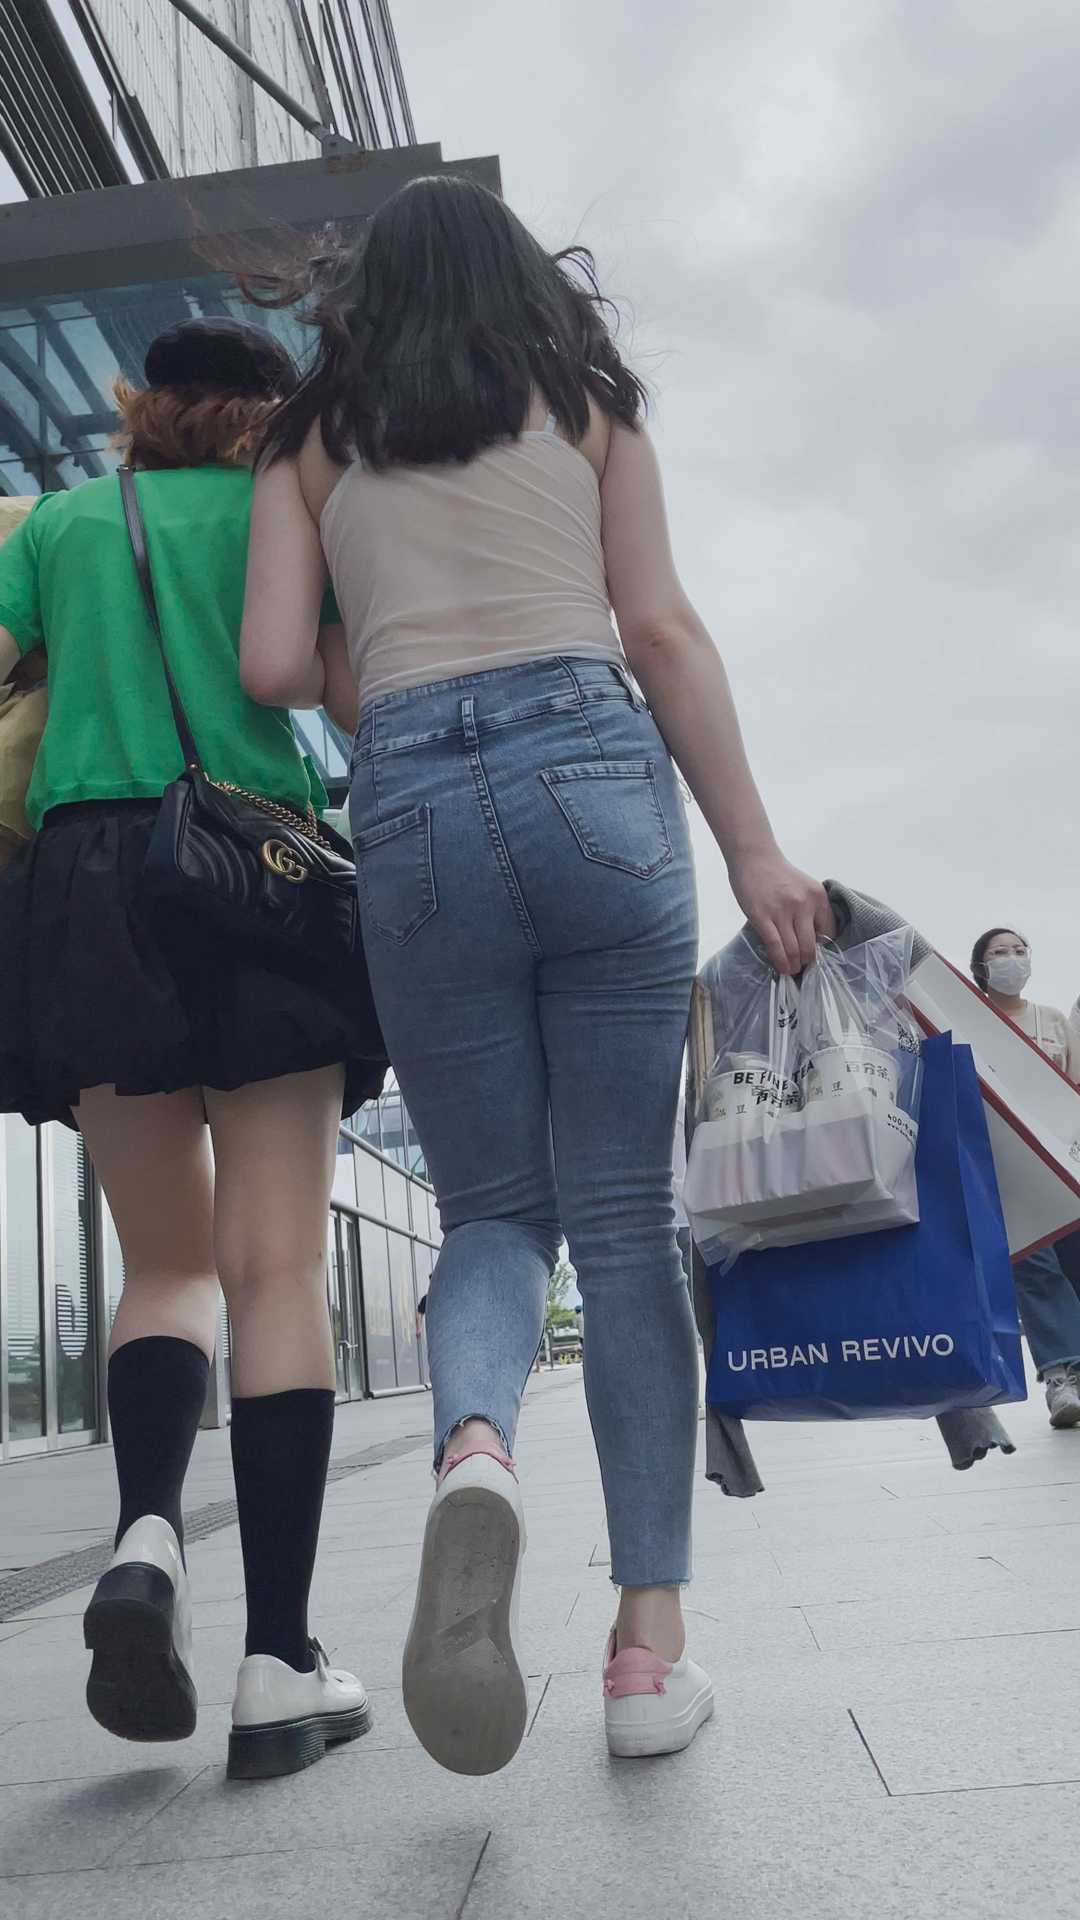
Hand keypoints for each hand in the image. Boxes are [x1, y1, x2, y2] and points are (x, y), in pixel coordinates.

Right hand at [728, 848, 834, 975]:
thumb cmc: (778, 873)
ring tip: (791, 970)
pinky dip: (780, 962)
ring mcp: (783, 911)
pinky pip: (775, 947)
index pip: (828, 932)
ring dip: (793, 966)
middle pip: (810, 946)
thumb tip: (811, 940)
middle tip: (801, 966)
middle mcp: (804, 904)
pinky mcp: (762, 917)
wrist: (754, 857)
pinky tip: (781, 968)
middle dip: (807, 962)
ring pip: (793, 950)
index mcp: (818, 896)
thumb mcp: (804, 887)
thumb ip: (811, 909)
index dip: (821, 948)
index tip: (813, 953)